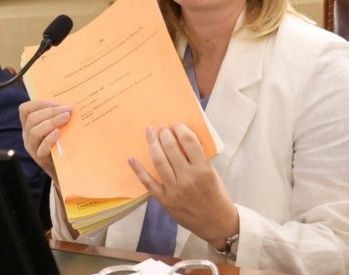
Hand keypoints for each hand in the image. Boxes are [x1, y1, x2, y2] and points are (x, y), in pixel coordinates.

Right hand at [18, 99, 71, 181]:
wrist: (62, 167)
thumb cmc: (59, 144)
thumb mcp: (54, 128)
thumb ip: (55, 117)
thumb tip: (68, 103)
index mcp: (28, 125)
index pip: (24, 109)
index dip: (38, 103)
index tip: (56, 103)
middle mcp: (27, 135)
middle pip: (32, 119)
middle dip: (50, 111)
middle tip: (67, 110)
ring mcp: (32, 147)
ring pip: (35, 131)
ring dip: (52, 122)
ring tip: (66, 118)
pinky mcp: (40, 158)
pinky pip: (41, 147)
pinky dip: (50, 138)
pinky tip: (59, 133)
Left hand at [128, 123, 238, 249]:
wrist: (216, 223)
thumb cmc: (216, 196)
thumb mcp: (213, 174)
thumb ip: (199, 158)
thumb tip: (182, 140)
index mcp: (203, 169)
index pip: (189, 142)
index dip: (180, 129)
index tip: (176, 125)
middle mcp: (187, 178)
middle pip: (171, 149)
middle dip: (164, 134)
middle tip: (161, 127)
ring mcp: (174, 190)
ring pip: (159, 161)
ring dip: (152, 143)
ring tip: (150, 132)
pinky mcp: (164, 200)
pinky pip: (148, 183)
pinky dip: (138, 170)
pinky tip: (131, 158)